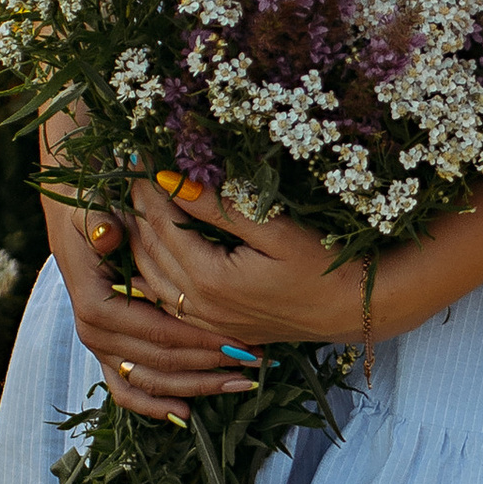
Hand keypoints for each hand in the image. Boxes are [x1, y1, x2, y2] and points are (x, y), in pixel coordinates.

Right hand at [43, 184, 261, 422]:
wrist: (71, 217)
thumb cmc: (92, 210)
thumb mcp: (93, 209)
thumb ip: (99, 223)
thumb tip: (107, 234)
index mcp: (95, 304)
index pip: (157, 331)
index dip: (201, 340)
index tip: (241, 341)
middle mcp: (94, 333)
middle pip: (160, 362)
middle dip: (210, 365)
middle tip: (255, 361)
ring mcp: (99, 347)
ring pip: (151, 381)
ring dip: (197, 387)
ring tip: (242, 383)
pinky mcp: (106, 353)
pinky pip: (128, 390)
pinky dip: (156, 405)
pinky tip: (188, 414)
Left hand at [120, 171, 388, 352]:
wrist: (351, 310)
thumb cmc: (323, 263)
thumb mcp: (275, 229)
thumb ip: (221, 207)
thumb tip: (175, 179)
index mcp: (210, 278)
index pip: (161, 224)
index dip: (147, 188)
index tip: (138, 157)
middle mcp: (199, 305)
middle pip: (148, 249)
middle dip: (137, 209)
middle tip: (130, 172)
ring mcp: (204, 320)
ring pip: (149, 277)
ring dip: (138, 240)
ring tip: (136, 203)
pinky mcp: (213, 327)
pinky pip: (165, 298)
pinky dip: (150, 269)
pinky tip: (149, 248)